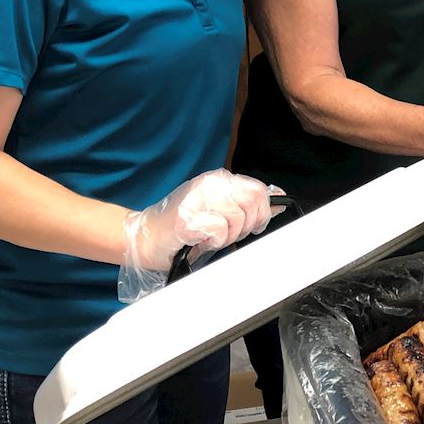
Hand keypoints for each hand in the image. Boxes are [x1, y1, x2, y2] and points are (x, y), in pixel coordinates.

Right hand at [119, 169, 281, 301]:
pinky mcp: (188, 218)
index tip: (252, 225)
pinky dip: (213, 242)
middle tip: (226, 233)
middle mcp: (209, 185)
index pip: (258, 190)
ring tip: (208, 235)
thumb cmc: (182, 228)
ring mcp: (198, 199)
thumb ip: (245, 205)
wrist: (145, 238)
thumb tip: (278, 203)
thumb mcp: (219, 211)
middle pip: (253, 203)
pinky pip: (220, 232)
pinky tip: (199, 239)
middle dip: (246, 226)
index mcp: (218, 180)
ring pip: (238, 219)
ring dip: (227, 236)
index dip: (261, 212)